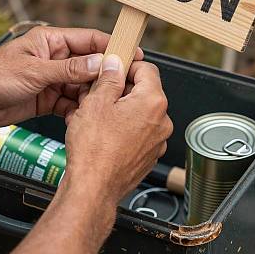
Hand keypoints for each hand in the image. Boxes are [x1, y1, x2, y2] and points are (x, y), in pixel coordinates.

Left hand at [0, 26, 141, 127]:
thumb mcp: (33, 71)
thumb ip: (67, 69)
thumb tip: (98, 63)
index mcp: (51, 41)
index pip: (88, 39)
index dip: (111, 46)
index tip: (131, 54)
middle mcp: (54, 58)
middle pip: (89, 63)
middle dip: (105, 73)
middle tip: (124, 84)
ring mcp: (52, 79)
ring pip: (82, 84)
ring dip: (93, 93)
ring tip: (108, 102)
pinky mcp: (47, 98)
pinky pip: (71, 101)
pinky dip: (79, 108)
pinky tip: (87, 114)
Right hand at [63, 55, 172, 204]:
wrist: (93, 189)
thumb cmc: (95, 151)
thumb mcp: (96, 102)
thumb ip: (109, 77)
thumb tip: (115, 64)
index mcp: (153, 102)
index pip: (147, 69)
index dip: (128, 65)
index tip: (114, 68)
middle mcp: (161, 121)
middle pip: (144, 91)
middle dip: (121, 89)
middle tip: (98, 92)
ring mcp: (156, 140)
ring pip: (139, 113)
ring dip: (120, 108)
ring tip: (96, 115)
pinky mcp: (148, 155)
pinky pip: (138, 132)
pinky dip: (123, 127)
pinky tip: (103, 132)